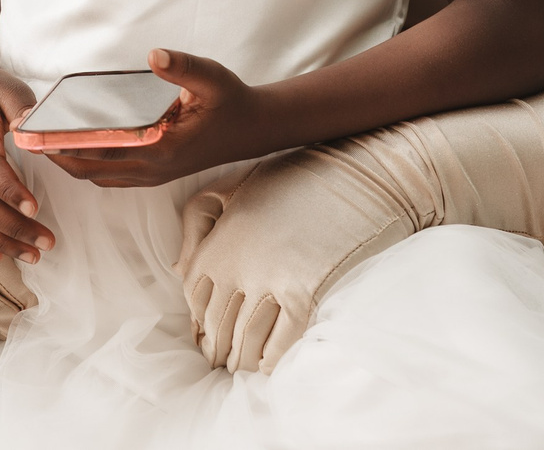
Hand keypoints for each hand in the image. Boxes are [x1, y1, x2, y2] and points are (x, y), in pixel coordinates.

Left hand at [43, 50, 268, 189]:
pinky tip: (73, 149)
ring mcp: (152, 175)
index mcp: (161, 148)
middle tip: (25, 138)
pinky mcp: (153, 173)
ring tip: (40, 142)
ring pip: (97, 177)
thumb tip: (154, 54)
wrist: (252, 129)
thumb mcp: (212, 78)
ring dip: (69, 163)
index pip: (102, 150)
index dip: (66, 144)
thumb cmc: (230, 102)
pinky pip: (109, 177)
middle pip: (90, 170)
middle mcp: (152, 168)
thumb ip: (183, 67)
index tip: (37, 135)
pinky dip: (86, 166)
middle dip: (56, 156)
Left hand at [174, 137, 421, 372]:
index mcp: (221, 238)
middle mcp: (240, 265)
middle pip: (220, 325)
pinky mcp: (308, 295)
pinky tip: (268, 366)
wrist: (366, 176)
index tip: (205, 335)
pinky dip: (271, 361)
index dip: (199, 321)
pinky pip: (281, 343)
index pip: (197, 297)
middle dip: (219, 348)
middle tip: (222, 362)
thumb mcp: (237, 184)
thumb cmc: (300, 176)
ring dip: (242, 360)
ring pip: (247, 339)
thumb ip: (199, 221)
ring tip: (243, 367)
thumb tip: (177, 269)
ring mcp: (274, 282)